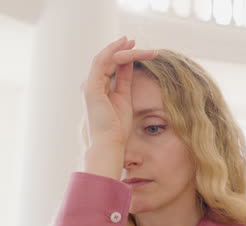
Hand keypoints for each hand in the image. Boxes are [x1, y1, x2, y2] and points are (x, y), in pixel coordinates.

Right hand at [82, 36, 156, 178]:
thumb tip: (131, 64)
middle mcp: (92, 85)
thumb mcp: (124, 97)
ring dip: (121, 49)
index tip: (135, 47)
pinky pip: (102, 62)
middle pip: (107, 60)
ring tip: (135, 43)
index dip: (122, 55)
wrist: (110, 143)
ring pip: (106, 58)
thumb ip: (125, 80)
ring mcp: (90, 85)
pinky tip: (126, 47)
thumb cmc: (118, 127)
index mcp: (98, 89)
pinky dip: (114, 52)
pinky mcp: (92, 87)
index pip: (109, 66)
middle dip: (122, 49)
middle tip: (135, 41)